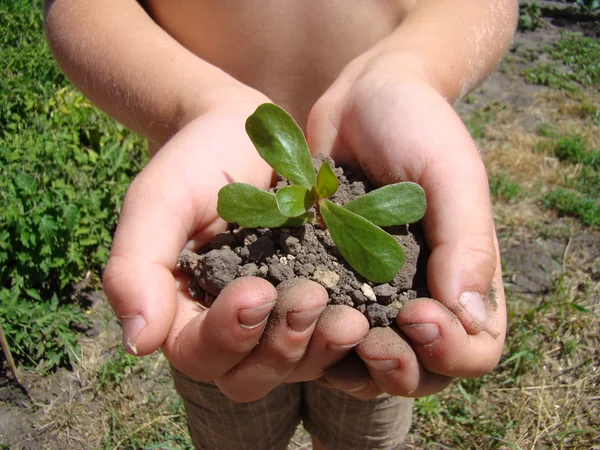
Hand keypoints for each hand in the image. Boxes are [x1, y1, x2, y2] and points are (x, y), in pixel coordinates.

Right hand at [102, 105, 370, 401]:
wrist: (246, 136)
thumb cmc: (194, 165)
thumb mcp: (158, 203)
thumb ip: (135, 266)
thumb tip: (137, 342)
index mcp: (186, 315)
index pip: (198, 353)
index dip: (227, 335)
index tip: (254, 291)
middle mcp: (233, 330)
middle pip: (251, 376)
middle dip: (281, 347)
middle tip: (311, 298)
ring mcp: (278, 322)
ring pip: (296, 367)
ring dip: (321, 349)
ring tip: (350, 317)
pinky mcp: (319, 305)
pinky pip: (333, 339)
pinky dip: (350, 338)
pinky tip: (372, 316)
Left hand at [306, 65, 505, 397]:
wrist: (362, 98)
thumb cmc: (418, 127)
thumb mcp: (450, 174)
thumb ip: (466, 241)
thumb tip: (471, 318)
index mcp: (463, 280)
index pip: (474, 350)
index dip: (451, 351)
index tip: (419, 315)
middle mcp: (418, 298)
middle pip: (419, 373)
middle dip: (397, 369)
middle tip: (370, 341)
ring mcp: (368, 295)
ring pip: (365, 364)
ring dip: (348, 363)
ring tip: (328, 329)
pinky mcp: (325, 281)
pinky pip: (319, 328)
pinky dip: (308, 334)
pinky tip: (289, 314)